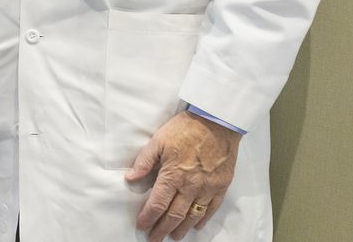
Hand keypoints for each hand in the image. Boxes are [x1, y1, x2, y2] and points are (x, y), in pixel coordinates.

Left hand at [126, 110, 241, 240]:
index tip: (141, 226)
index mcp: (172, 175)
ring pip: (193, 215)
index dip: (148, 218)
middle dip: (162, 229)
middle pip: (174, 214)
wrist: (216, 122)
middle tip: (154, 239)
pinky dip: (203, 219)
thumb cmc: (185, 129)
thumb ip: (144, 161)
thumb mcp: (158, 140)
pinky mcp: (221, 186)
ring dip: (182, 228)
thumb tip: (130, 178)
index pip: (157, 204)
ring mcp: (207, 187)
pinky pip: (212, 208)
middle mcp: (190, 186)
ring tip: (174, 237)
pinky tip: (196, 226)